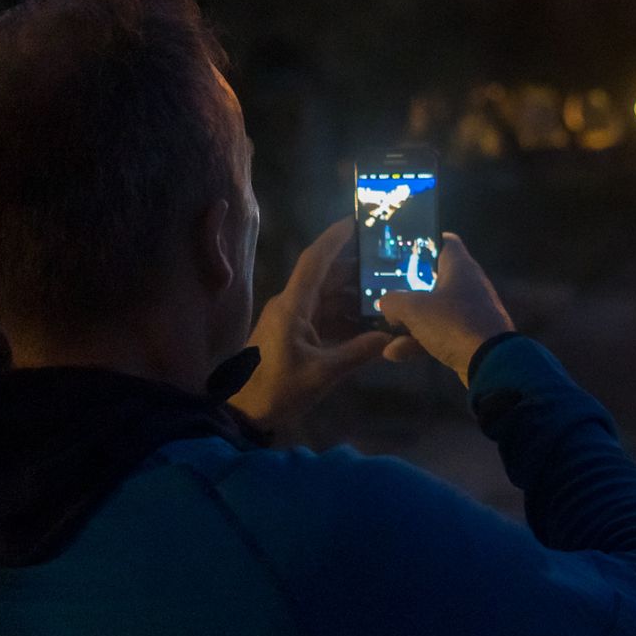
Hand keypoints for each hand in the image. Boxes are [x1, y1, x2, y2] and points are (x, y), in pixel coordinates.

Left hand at [228, 219, 389, 437]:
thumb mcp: (322, 374)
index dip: (335, 238)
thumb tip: (390, 337)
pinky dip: (345, 318)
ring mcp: (291, 321)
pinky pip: (323, 318)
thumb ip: (358, 353)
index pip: (314, 261)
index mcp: (291, 306)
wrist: (245, 414)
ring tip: (387, 294)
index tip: (356, 221)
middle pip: (326, 278)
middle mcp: (290, 306)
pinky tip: (369, 323)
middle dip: (356, 271)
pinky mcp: (294, 336)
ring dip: (353, 297)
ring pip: (327, 299)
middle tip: (389, 265)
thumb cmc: (278, 390)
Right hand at [375, 234, 514, 386]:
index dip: (425, 242)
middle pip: (434, 279)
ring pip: (434, 311)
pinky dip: (419, 342)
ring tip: (384, 335)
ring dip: (408, 323)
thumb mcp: (414, 309)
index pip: (445, 241)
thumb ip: (393, 302)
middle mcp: (468, 285)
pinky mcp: (470, 337)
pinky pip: (440, 334)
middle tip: (385, 294)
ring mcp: (470, 313)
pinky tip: (395, 354)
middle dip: (408, 290)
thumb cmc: (453, 323)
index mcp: (460, 267)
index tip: (404, 250)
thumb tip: (386, 304)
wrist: (491, 363)